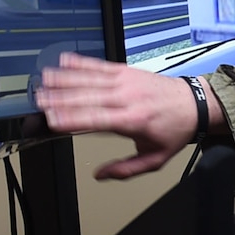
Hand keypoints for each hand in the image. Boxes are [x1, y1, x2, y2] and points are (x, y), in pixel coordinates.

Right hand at [34, 54, 227, 179]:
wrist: (194, 103)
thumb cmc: (174, 130)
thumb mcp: (155, 159)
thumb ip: (126, 169)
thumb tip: (101, 175)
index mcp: (133, 120)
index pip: (97, 119)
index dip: (73, 118)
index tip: (53, 119)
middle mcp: (128, 98)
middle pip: (88, 97)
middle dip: (61, 98)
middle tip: (40, 100)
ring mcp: (126, 82)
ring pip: (90, 79)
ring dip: (65, 79)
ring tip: (44, 80)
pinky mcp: (126, 71)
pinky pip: (100, 65)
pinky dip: (81, 63)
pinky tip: (64, 60)